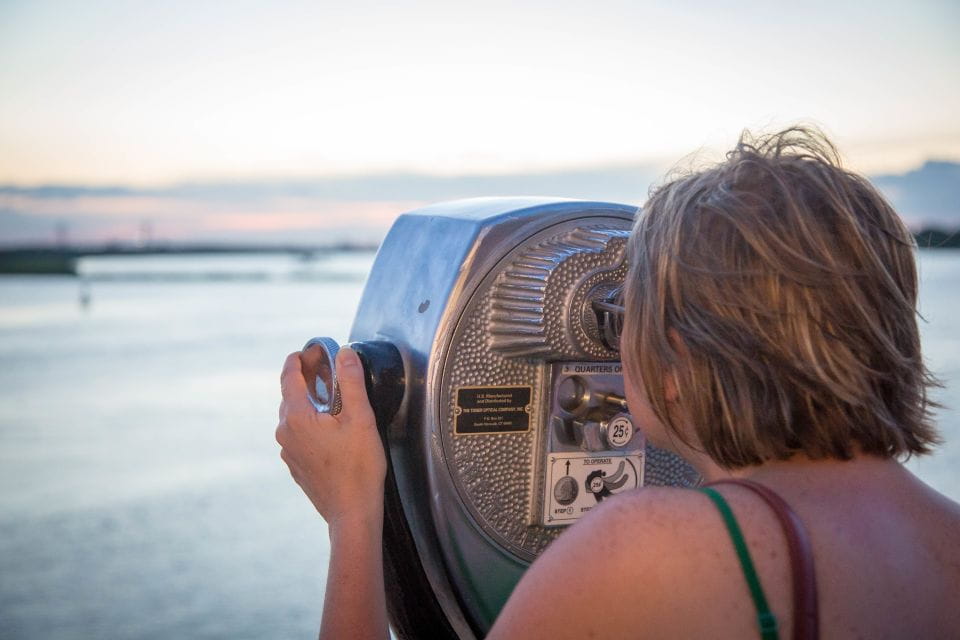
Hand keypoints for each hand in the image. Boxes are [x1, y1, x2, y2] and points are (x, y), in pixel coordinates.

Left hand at [276, 347, 386, 525]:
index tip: (309, 349)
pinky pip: (298, 435)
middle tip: (325, 369)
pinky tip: (329, 428)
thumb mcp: (360, 418)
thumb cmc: (358, 467)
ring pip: (293, 417)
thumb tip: (344, 353)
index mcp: (297, 418)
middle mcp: (285, 433)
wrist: (352, 513)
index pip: (289, 377)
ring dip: (308, 403)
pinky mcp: (296, 466)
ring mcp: (288, 452)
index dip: (297, 359)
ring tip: (330, 397)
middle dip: (305, 379)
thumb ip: (351, 382)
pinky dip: (309, 424)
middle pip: (290, 396)